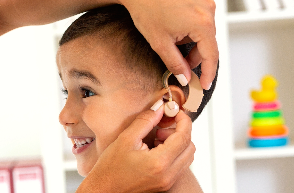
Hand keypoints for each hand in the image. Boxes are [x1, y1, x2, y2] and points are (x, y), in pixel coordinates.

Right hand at [77, 108, 195, 191]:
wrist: (103, 190)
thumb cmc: (110, 168)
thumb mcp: (125, 139)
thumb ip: (145, 121)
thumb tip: (159, 108)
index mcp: (159, 162)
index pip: (184, 137)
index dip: (183, 121)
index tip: (176, 112)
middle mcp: (168, 174)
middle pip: (190, 147)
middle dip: (180, 132)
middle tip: (162, 127)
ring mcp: (168, 181)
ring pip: (187, 158)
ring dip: (178, 144)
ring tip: (157, 140)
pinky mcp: (165, 185)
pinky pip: (179, 166)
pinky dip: (174, 154)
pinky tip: (155, 150)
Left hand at [105, 0, 217, 89]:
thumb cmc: (145, 10)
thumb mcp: (160, 43)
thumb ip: (176, 64)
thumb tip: (186, 78)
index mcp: (202, 23)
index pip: (211, 55)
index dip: (208, 73)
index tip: (205, 85)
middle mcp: (209, 9)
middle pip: (208, 43)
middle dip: (195, 56)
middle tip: (181, 65)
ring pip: (204, 31)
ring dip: (192, 41)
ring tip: (172, 40)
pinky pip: (201, 18)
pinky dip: (191, 28)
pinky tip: (174, 26)